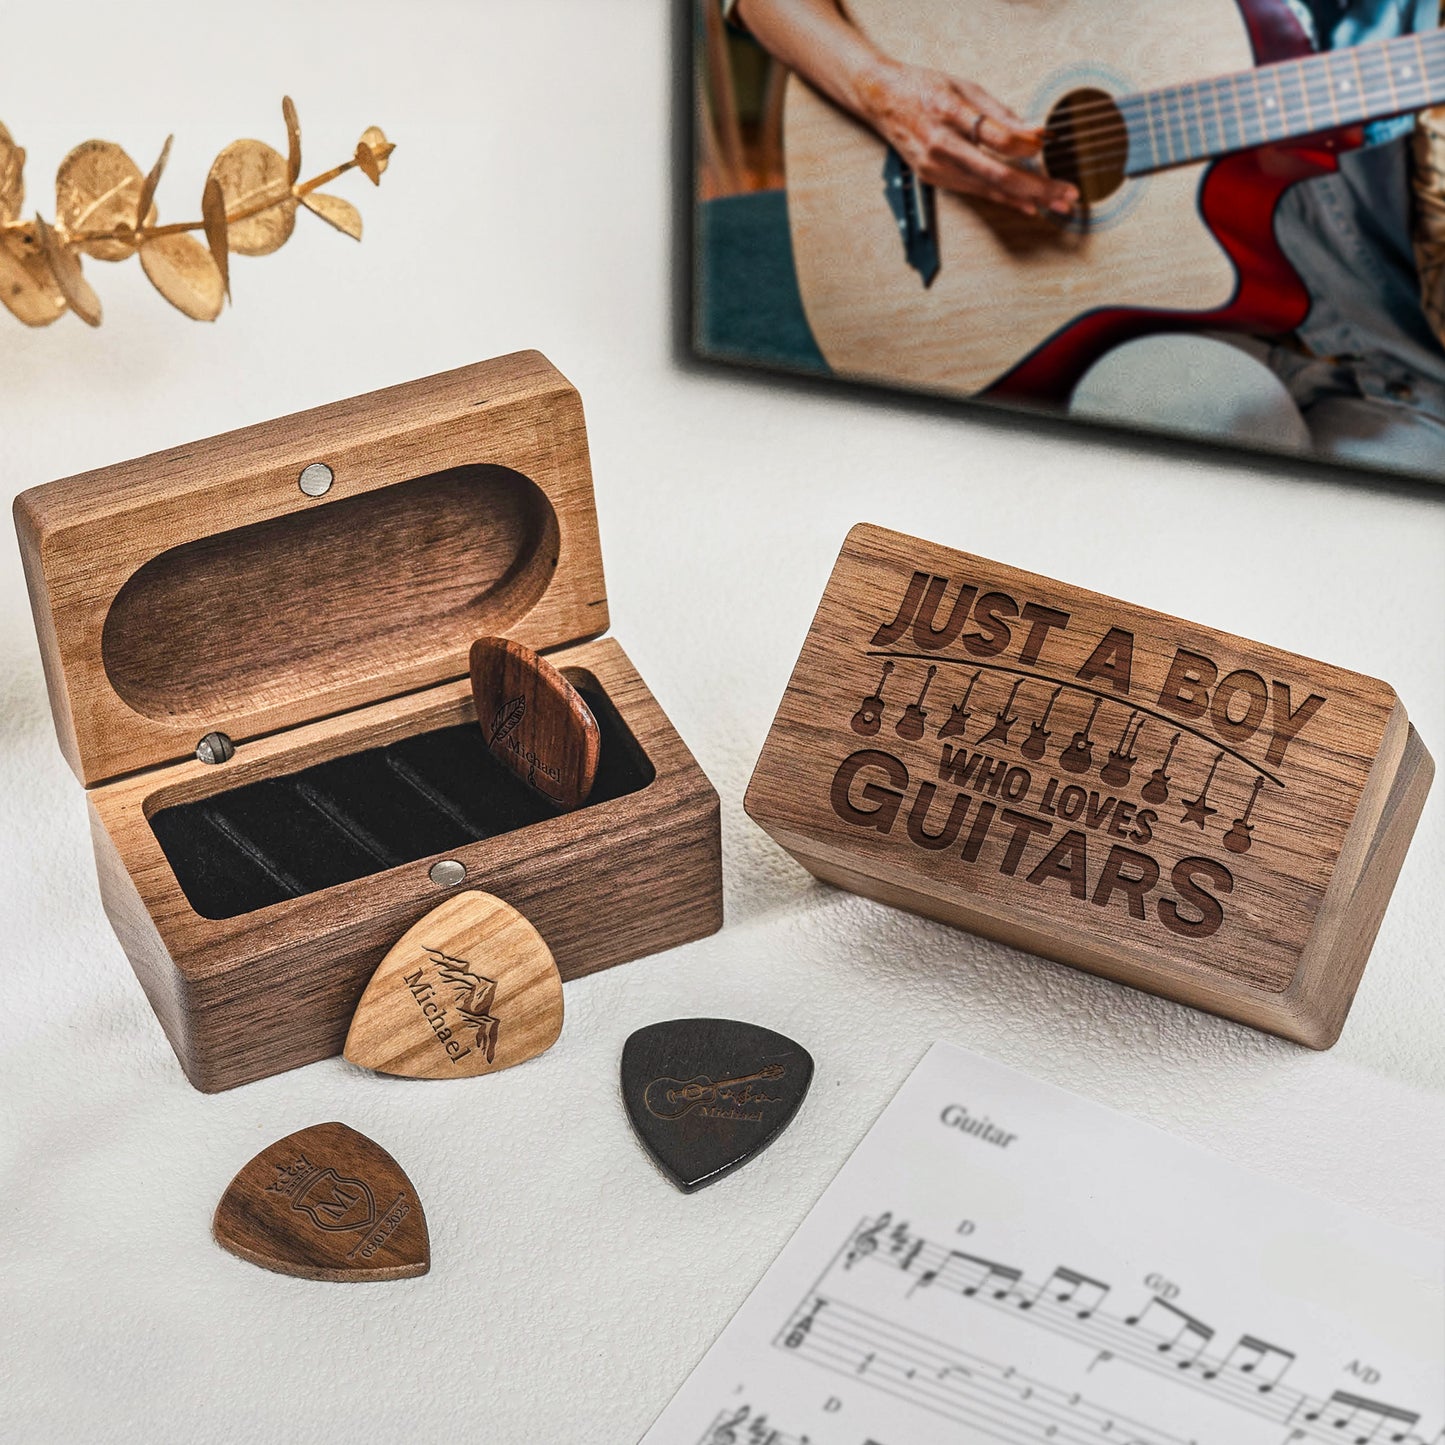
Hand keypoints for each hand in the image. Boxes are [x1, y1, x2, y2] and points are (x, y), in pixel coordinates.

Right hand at [857, 59, 1077, 216]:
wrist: (882, 101)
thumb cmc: (923, 89)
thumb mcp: (964, 87)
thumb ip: (999, 113)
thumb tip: (1034, 132)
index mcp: (948, 114)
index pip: (994, 136)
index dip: (1024, 144)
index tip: (1048, 144)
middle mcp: (940, 146)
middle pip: (997, 173)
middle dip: (1036, 186)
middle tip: (1066, 194)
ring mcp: (936, 168)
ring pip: (989, 188)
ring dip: (1027, 198)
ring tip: (1056, 204)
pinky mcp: (936, 179)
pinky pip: (977, 191)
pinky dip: (1004, 197)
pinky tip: (1027, 206)